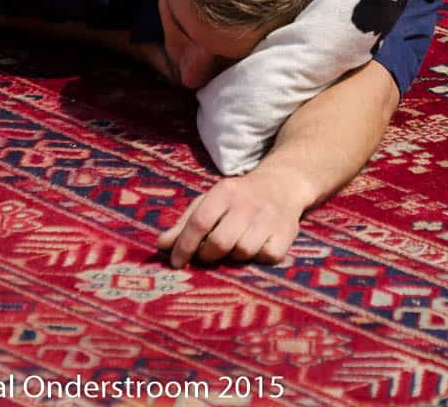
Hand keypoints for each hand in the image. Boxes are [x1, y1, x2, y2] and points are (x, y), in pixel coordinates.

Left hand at [156, 168, 312, 267]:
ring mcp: (269, 217)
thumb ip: (185, 224)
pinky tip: (258, 245)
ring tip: (236, 245)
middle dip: (208, 255)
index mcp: (224, 192)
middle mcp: (247, 203)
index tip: (176, 262)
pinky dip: (259, 257)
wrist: (282, 184)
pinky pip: (266, 257)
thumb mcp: (210, 202)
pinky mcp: (286, 232)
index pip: (199, 222)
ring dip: (235, 256)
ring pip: (243, 252)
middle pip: (220, 242)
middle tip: (208, 254)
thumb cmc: (238, 198)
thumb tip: (161, 246)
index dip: (184, 245)